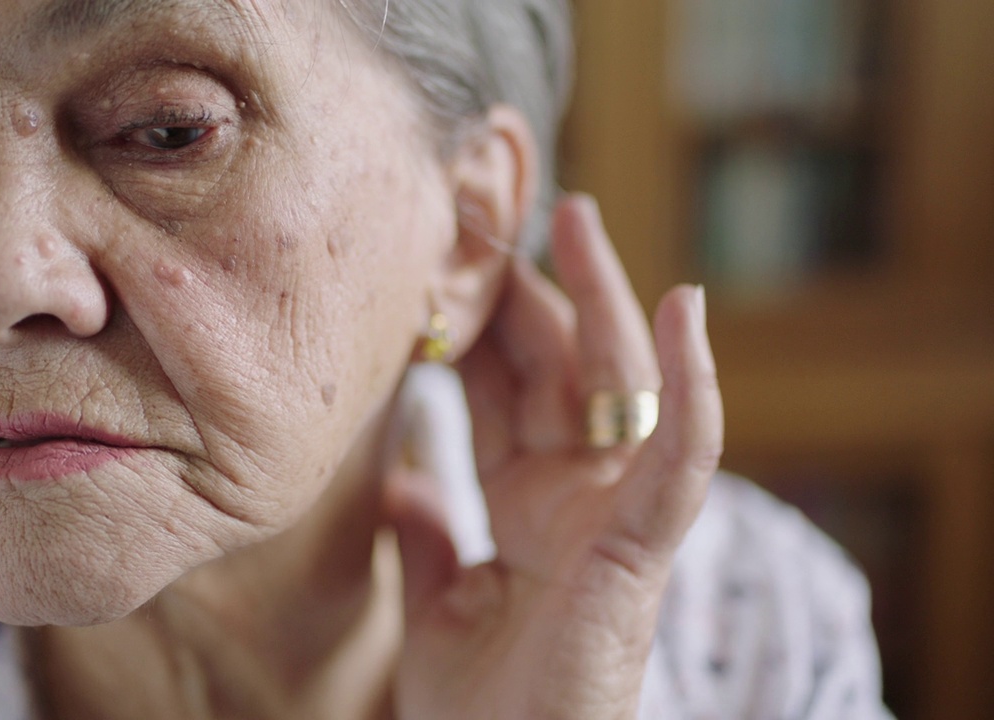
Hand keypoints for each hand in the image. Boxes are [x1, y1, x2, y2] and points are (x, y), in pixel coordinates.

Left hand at [386, 194, 722, 718]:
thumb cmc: (481, 710)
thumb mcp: (435, 606)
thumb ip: (427, 537)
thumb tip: (405, 482)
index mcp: (525, 506)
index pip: (501, 393)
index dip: (473, 329)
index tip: (439, 267)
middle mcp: (573, 498)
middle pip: (554, 370)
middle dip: (530, 290)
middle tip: (497, 214)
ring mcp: (612, 516)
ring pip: (614, 388)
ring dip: (603, 300)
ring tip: (575, 220)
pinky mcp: (641, 546)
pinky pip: (677, 455)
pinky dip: (688, 385)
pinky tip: (682, 309)